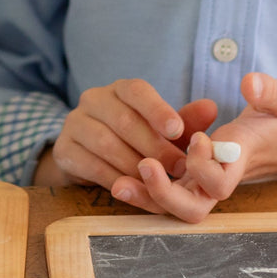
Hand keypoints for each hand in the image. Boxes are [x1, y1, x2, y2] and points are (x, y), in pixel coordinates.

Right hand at [38, 78, 216, 189]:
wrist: (88, 155)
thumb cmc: (133, 139)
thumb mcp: (161, 130)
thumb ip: (186, 121)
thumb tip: (211, 108)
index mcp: (118, 89)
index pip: (136, 90)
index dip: (157, 109)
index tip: (178, 130)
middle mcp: (93, 100)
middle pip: (124, 120)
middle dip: (155, 147)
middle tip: (179, 169)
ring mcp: (75, 123)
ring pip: (107, 143)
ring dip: (136, 166)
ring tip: (158, 181)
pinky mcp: (65, 150)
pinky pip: (90, 165)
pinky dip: (114, 178)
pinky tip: (132, 188)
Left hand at [109, 72, 276, 222]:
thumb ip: (269, 92)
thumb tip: (250, 84)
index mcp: (240, 163)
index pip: (220, 183)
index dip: (204, 166)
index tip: (198, 138)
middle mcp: (219, 181)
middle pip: (192, 208)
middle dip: (164, 192)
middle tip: (144, 164)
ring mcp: (203, 183)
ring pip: (172, 206)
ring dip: (146, 196)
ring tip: (118, 181)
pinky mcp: (191, 177)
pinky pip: (165, 192)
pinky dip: (143, 188)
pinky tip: (119, 177)